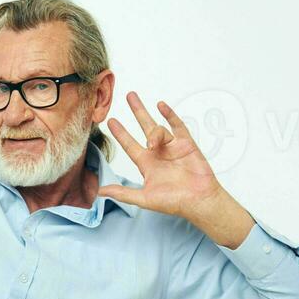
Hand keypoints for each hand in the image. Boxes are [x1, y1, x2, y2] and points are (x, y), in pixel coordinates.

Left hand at [101, 92, 222, 217]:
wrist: (199, 201)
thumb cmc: (174, 202)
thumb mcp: (144, 198)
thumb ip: (123, 193)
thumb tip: (100, 192)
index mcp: (147, 164)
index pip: (130, 145)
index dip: (121, 133)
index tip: (111, 120)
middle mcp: (158, 153)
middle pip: (144, 127)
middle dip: (137, 111)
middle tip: (129, 96)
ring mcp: (172, 147)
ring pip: (159, 129)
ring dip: (153, 130)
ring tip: (153, 143)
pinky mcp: (186, 144)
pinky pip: (177, 126)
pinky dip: (170, 115)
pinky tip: (161, 106)